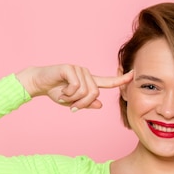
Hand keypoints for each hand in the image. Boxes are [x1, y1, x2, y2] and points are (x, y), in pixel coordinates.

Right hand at [16, 65, 132, 110]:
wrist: (38, 83)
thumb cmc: (56, 92)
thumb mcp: (73, 102)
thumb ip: (87, 103)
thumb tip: (100, 104)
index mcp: (89, 81)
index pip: (109, 81)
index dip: (121, 80)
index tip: (134, 75)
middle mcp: (86, 73)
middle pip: (95, 93)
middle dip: (83, 103)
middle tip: (72, 105)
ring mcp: (79, 69)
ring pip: (86, 91)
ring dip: (74, 99)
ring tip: (64, 95)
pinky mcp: (70, 68)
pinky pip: (76, 86)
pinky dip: (68, 93)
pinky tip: (61, 90)